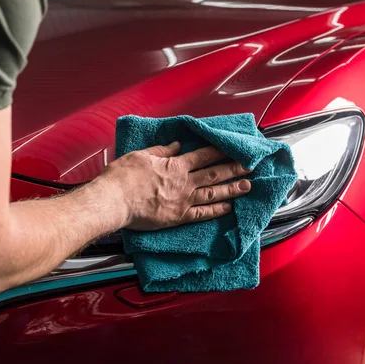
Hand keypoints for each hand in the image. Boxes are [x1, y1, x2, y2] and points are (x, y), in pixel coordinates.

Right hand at [99, 141, 251, 230]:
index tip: (234, 148)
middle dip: (234, 168)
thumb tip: (177, 145)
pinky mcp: (178, 218)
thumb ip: (162, 151)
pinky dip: (217, 211)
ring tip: (247, 186)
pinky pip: (202, 214)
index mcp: (175, 165)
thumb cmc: (123, 177)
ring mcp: (183, 201)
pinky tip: (229, 208)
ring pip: (213, 193)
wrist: (114, 201)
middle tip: (250, 166)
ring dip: (232, 189)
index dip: (220, 151)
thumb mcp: (142, 155)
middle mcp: (184, 183)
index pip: (203, 156)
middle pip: (214, 173)